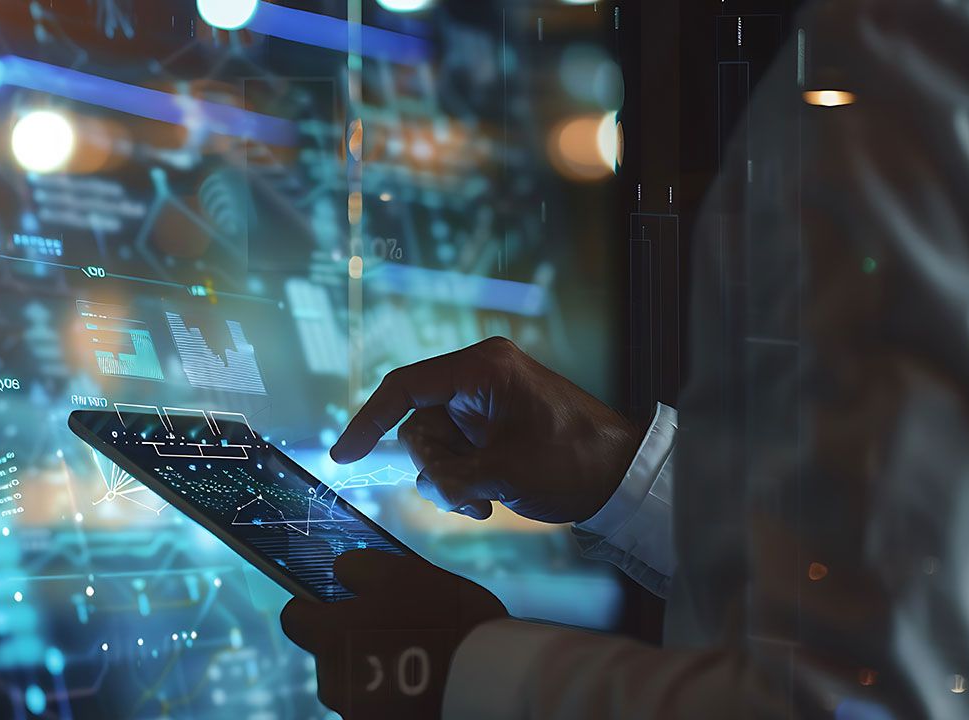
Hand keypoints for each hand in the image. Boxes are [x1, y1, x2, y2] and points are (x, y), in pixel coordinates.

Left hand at [281, 550, 506, 718]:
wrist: (491, 681)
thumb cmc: (443, 620)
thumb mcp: (401, 572)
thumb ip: (357, 567)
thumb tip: (340, 572)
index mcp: (328, 638)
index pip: (294, 618)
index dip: (315, 606)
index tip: (340, 601)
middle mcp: (332, 682)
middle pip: (328, 654)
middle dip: (351, 641)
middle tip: (394, 627)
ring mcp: (357, 713)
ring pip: (354, 682)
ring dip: (373, 670)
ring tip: (417, 658)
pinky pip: (378, 706)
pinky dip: (393, 695)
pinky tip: (425, 682)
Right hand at [331, 337, 642, 523]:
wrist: (624, 478)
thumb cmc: (574, 462)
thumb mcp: (505, 473)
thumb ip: (451, 477)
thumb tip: (427, 483)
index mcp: (482, 369)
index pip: (405, 387)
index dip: (368, 420)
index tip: (344, 455)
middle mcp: (478, 379)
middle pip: (418, 425)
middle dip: (435, 468)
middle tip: (467, 495)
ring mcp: (484, 404)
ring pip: (433, 447)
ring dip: (450, 482)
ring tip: (484, 500)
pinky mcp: (490, 427)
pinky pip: (453, 455)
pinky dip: (463, 482)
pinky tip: (489, 498)